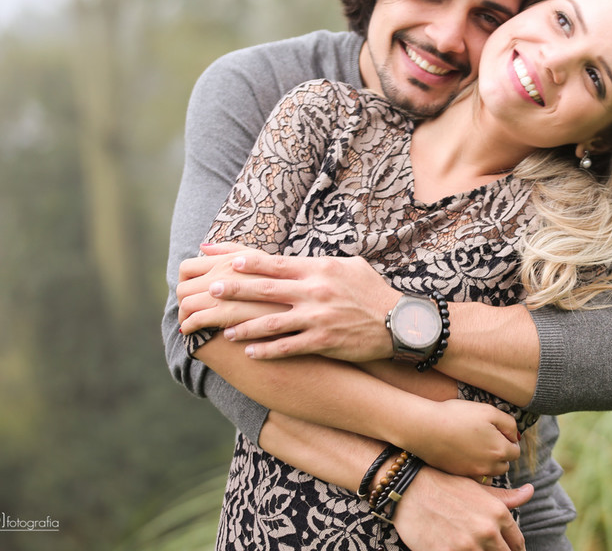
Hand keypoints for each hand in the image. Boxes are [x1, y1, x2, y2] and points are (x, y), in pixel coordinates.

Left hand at [183, 243, 400, 360]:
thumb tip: (297, 260)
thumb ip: (321, 264)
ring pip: (271, 322)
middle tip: (210, 290)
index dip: (248, 262)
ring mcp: (318, 317)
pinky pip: (288, 347)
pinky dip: (266, 350)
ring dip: (244, 326)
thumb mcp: (351, 266)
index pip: (276, 264)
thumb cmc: (374, 292)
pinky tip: (250, 352)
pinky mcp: (323, 340)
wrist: (400, 323)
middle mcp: (315, 291)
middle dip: (235, 289)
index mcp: (320, 269)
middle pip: (266, 289)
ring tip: (224, 329)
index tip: (226, 261)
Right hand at [395, 468, 531, 550]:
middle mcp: (487, 531)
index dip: (514, 550)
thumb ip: (506, 497)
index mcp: (498, 514)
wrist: (410, 489)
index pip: (517, 544)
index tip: (508, 550)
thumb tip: (530, 491)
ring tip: (472, 547)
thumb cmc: (445, 485)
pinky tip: (458, 550)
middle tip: (486, 548)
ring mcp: (467, 546)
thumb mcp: (478, 488)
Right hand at [403, 400, 520, 478]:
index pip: (515, 451)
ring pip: (490, 473)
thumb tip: (515, 437)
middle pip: (504, 464)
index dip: (508, 439)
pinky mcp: (459, 476)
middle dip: (500, 453)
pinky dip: (474, 469)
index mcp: (500, 450)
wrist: (426, 428)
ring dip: (488, 463)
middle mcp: (489, 466)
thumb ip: (509, 424)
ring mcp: (473, 473)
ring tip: (476, 446)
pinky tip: (465, 454)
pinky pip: (474, 477)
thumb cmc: (458, 416)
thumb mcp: (489, 411)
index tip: (497, 431)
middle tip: (486, 437)